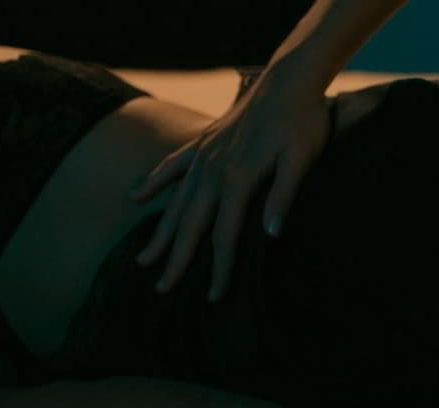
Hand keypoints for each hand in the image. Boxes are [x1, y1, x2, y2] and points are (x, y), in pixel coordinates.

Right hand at [129, 68, 329, 301]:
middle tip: (161, 290)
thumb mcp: (302, 160)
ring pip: (175, 201)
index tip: (214, 297)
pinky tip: (135, 198)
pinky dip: (153, 182)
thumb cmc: (303, 121)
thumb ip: (283, 197)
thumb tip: (271, 236)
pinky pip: (171, 166)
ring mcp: (204, 154)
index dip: (220, 268)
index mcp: (239, 178)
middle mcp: (213, 169)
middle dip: (177, 260)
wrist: (289, 80)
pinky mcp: (203, 140)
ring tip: (143, 260)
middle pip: (190, 224)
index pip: (226, 235)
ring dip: (160, 232)